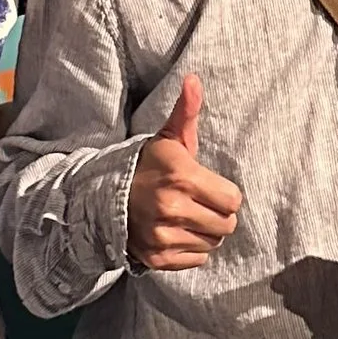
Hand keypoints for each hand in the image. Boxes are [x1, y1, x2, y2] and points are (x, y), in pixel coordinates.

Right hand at [128, 75, 243, 270]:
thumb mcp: (168, 138)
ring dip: (204, 231)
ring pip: (213, 242)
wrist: (104, 198)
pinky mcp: (158, 258)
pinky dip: (191, 249)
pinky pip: (197, 259)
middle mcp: (173, 208)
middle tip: (198, 203)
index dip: (225, 194)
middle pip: (227, 225)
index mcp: (181, 176)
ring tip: (186, 217)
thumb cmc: (147, 166)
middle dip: (217, 214)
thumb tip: (194, 80)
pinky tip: (176, 232)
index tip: (208, 187)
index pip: (233, 200)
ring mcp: (163, 236)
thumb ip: (187, 111)